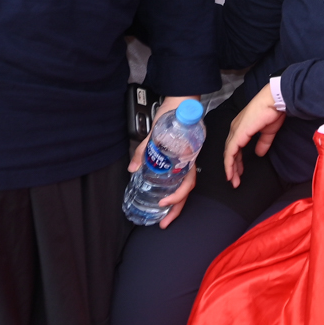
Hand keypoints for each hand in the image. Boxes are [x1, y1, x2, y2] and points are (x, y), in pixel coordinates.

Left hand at [128, 94, 201, 227]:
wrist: (183, 100)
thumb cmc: (175, 113)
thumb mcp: (156, 132)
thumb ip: (144, 150)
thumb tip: (133, 169)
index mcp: (189, 155)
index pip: (188, 181)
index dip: (177, 195)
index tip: (163, 203)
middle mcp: (190, 160)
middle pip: (187, 189)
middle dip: (176, 209)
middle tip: (164, 224)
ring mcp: (188, 159)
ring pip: (185, 186)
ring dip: (176, 203)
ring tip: (164, 218)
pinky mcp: (182, 157)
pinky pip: (181, 177)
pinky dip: (174, 190)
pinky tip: (164, 196)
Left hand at [223, 84, 285, 188]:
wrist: (274, 101)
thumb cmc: (273, 112)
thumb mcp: (268, 131)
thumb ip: (263, 143)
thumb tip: (259, 153)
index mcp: (241, 127)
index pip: (234, 147)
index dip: (235, 160)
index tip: (238, 172)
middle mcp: (235, 129)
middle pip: (230, 152)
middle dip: (232, 167)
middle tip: (235, 180)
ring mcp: (235, 132)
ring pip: (228, 154)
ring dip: (231, 168)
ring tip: (233, 181)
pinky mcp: (238, 135)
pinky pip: (230, 152)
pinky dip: (229, 164)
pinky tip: (231, 173)